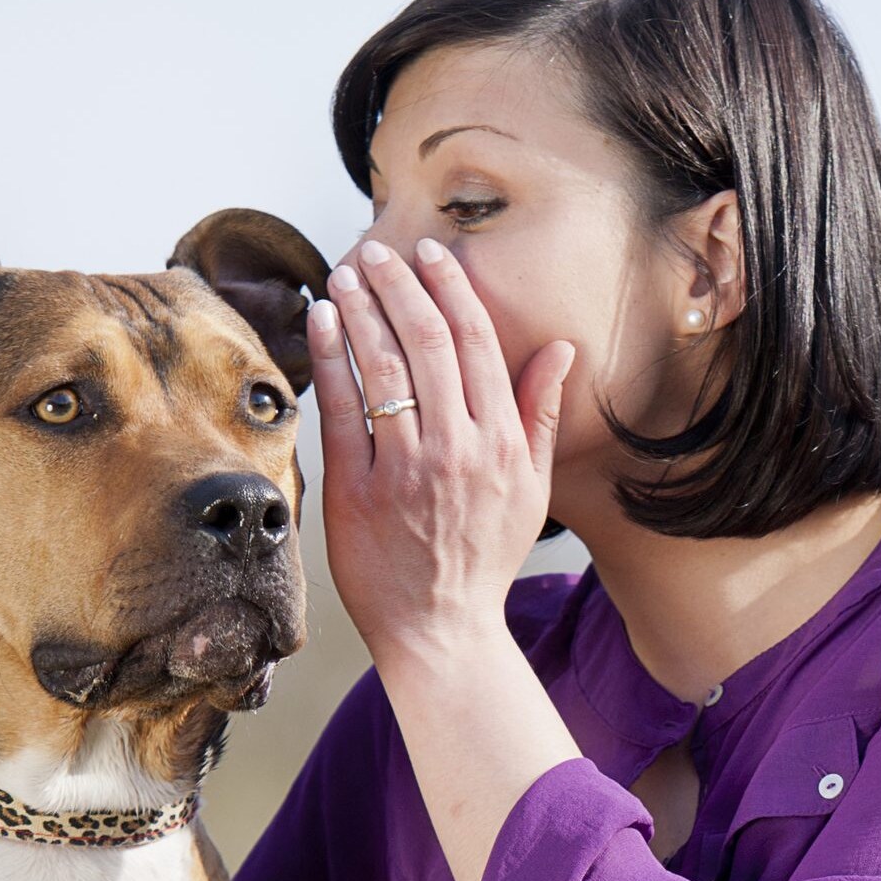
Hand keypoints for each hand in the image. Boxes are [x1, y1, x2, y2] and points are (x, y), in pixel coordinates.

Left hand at [307, 237, 577, 670]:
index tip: (430, 253)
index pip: (475, 343)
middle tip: (375, 249)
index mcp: (500, 442)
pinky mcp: (358, 490)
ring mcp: (406, 468)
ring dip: (360, 309)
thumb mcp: (531, 488)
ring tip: (344, 274)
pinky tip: (320, 322)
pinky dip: (330, 359)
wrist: (441, 630)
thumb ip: (539, 413)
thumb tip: (560, 348)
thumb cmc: (484, 559)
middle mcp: (457, 448)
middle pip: (425, 342)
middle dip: (399, 284)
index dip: (451, 288)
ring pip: (382, 367)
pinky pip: (342, 410)